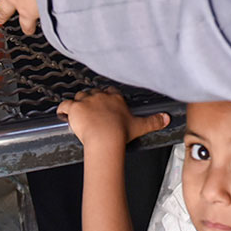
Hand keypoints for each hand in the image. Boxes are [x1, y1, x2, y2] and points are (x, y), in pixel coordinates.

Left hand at [57, 87, 171, 147]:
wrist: (106, 138)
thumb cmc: (121, 133)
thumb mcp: (141, 126)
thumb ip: (154, 121)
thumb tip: (167, 118)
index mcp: (115, 98)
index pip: (109, 92)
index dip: (106, 97)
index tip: (106, 104)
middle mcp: (100, 96)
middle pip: (93, 93)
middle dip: (92, 100)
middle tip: (92, 112)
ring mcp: (86, 101)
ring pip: (79, 97)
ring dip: (78, 103)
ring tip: (78, 113)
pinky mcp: (74, 108)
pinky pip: (65, 104)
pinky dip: (62, 109)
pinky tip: (62, 114)